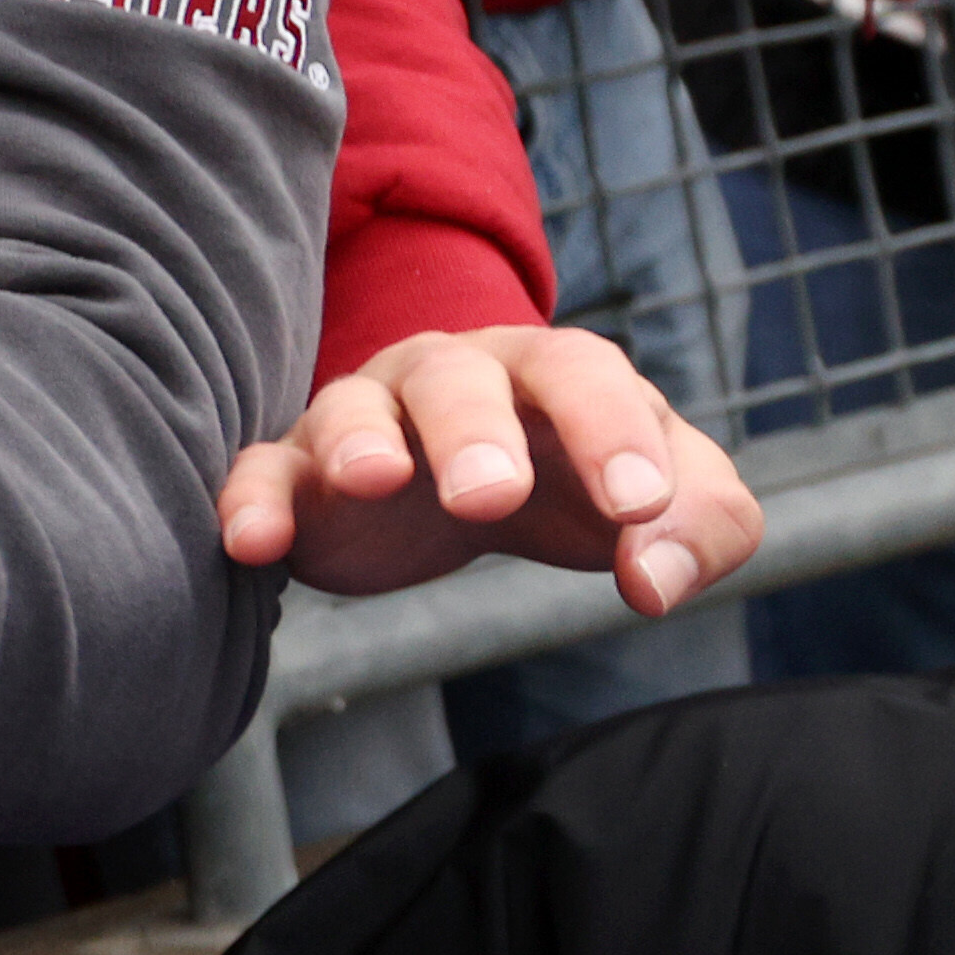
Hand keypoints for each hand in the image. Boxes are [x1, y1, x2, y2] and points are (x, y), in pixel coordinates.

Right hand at [218, 320, 760, 620]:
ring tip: (373, 480)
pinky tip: (255, 542)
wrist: (464, 499)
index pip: (585, 375)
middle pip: (459, 379)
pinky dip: (253, 498)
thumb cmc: (574, 484)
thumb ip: (701, 530)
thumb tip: (654, 582)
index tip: (636, 506)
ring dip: (359, 439)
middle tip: (495, 496)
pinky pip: (262, 470)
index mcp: (550, 372)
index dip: (610, 431)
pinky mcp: (300, 476)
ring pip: (352, 408)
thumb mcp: (663, 506)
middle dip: (475, 430)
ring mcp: (368, 418)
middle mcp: (452, 377)